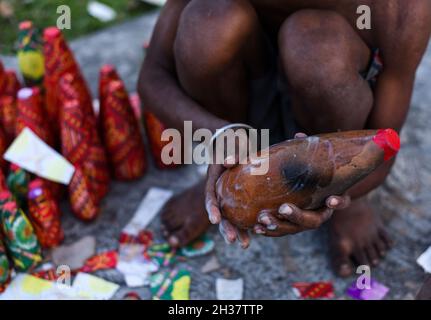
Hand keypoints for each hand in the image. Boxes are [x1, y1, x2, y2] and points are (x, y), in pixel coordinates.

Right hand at [205, 131, 250, 248]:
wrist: (237, 144)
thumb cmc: (233, 144)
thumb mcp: (231, 146)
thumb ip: (231, 154)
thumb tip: (228, 162)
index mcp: (214, 181)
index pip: (210, 197)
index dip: (212, 209)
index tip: (215, 220)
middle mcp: (220, 192)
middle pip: (220, 213)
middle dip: (226, 228)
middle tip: (232, 240)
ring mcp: (230, 197)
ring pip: (231, 218)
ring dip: (237, 231)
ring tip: (245, 244)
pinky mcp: (241, 200)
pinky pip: (242, 215)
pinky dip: (248, 225)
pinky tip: (257, 234)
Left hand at [253, 132, 350, 236]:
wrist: (302, 181)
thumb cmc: (309, 167)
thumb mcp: (309, 158)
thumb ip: (306, 149)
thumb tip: (298, 136)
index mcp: (331, 195)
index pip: (343, 201)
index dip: (339, 202)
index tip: (330, 200)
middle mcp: (319, 212)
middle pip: (313, 221)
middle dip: (297, 216)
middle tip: (282, 208)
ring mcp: (304, 221)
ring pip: (294, 229)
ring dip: (278, 226)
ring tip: (262, 219)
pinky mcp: (289, 225)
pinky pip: (280, 231)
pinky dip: (268, 230)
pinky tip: (255, 228)